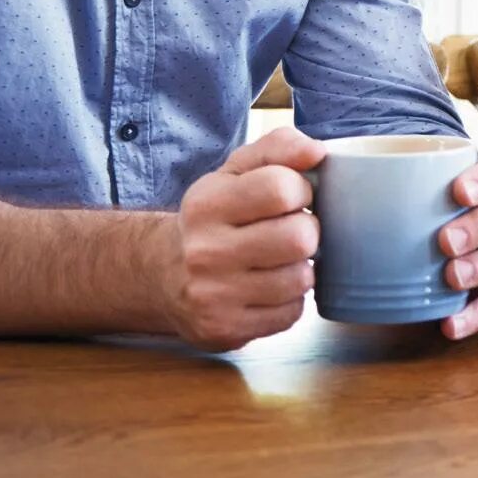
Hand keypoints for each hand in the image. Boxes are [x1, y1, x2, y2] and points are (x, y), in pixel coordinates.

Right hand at [162, 126, 329, 349]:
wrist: (161, 275)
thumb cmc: (214, 218)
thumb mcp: (235, 173)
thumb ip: (278, 149)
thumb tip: (316, 150)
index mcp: (206, 204)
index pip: (281, 188)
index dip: (302, 189)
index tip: (295, 196)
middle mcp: (203, 251)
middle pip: (299, 237)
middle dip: (308, 231)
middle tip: (293, 231)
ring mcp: (213, 294)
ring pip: (300, 278)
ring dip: (302, 268)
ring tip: (281, 260)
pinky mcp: (225, 329)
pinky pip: (291, 313)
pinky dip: (290, 300)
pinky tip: (269, 288)